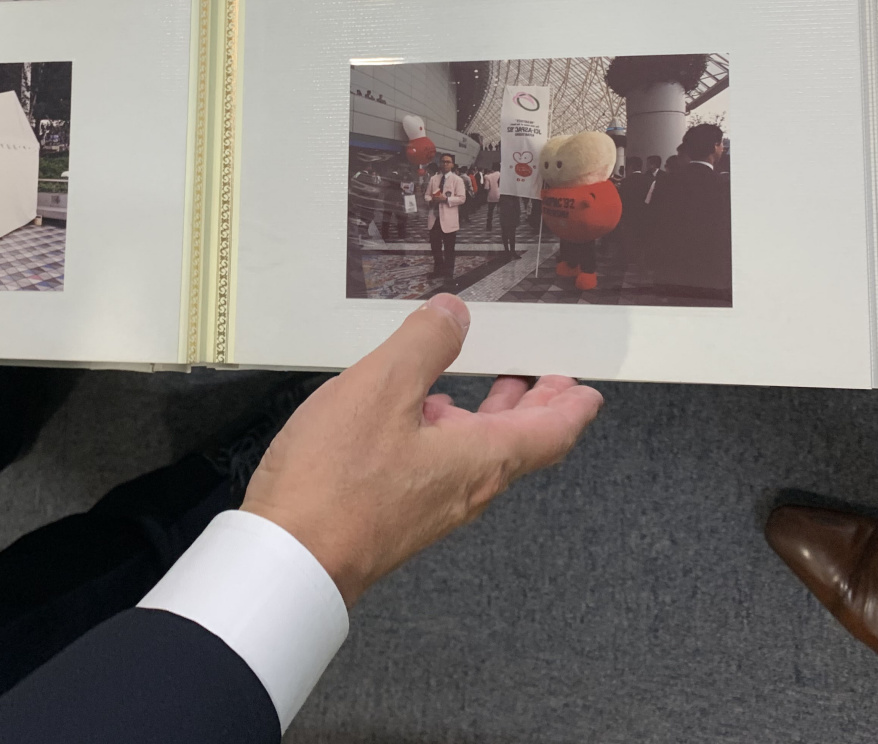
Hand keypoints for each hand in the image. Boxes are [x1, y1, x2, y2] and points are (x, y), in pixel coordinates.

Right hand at [242, 294, 601, 605]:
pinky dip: (452, 432)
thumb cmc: (335, 482)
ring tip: (496, 388)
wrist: (289, 561)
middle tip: (554, 383)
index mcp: (479, 458)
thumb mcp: (382, 386)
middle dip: (539, 408)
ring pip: (480, 454)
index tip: (588, 392)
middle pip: (519, 445)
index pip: (549, 433)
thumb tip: (453, 315)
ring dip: (494, 418)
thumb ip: (424, 343)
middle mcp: (465, 487)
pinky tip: (424, 417)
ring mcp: (431, 505)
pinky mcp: (398, 513)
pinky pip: (444, 466)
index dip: (572, 408)